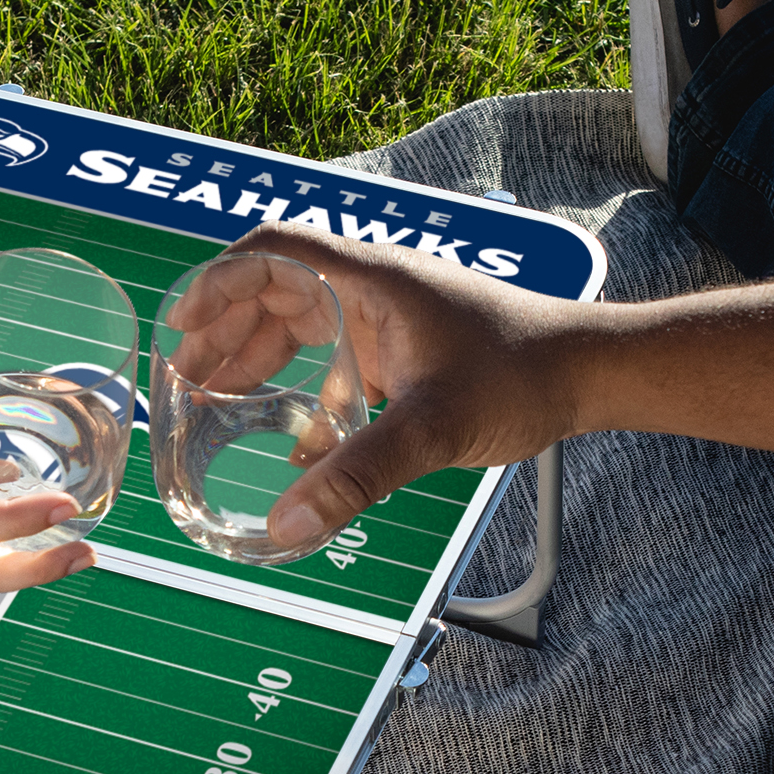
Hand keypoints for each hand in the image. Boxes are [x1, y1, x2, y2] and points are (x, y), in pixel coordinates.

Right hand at [211, 224, 590, 550]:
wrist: (589, 371)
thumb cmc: (521, 373)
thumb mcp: (431, 428)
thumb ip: (356, 474)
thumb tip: (286, 522)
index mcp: (371, 279)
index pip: (274, 252)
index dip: (218, 282)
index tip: (183, 325)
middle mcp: (374, 289)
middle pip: (277, 292)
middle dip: (225, 329)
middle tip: (184, 376)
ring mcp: (390, 320)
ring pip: (304, 326)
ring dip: (258, 358)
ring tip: (214, 399)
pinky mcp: (406, 352)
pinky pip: (338, 362)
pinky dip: (305, 392)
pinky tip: (291, 444)